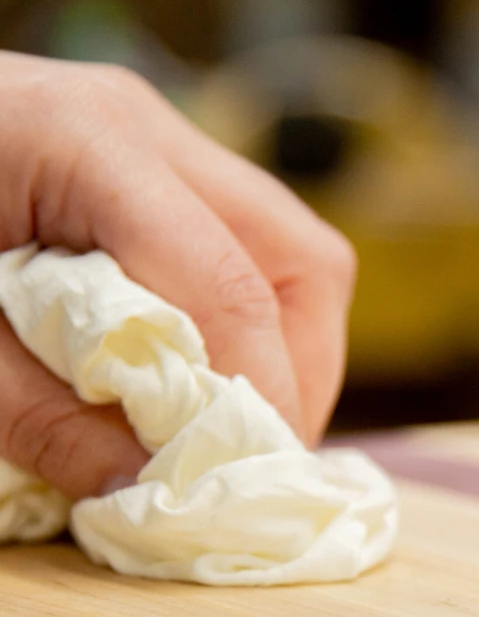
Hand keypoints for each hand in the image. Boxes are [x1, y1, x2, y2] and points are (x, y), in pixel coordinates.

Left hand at [0, 52, 357, 498]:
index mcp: (84, 141)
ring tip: (225, 429)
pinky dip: (244, 329)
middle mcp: (145, 126)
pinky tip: (196, 379)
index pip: (228, 285)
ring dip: (281, 356)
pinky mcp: (145, 166)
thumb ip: (39, 412)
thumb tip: (153, 490)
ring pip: (291, 256)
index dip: (254, 398)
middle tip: (247, 462)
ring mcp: (154, 138)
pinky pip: (246, 253)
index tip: (239, 487)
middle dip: (295, 378)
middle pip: (300, 261)